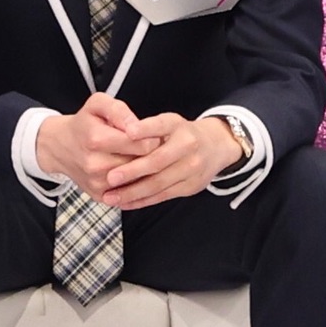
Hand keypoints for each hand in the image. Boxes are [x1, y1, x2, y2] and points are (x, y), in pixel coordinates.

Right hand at [35, 93, 160, 198]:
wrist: (59, 147)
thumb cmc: (83, 124)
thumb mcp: (97, 105)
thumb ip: (119, 110)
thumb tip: (136, 126)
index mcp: (97, 139)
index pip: (144, 145)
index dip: (151, 138)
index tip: (146, 135)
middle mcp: (95, 165)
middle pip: (143, 164)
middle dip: (146, 154)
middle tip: (138, 145)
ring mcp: (97, 183)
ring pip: (138, 179)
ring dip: (139, 169)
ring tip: (129, 156)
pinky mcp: (99, 196)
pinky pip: (129, 192)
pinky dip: (130, 182)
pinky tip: (122, 170)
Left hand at [98, 113, 243, 209]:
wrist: (215, 146)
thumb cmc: (180, 134)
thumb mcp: (166, 122)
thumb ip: (146, 128)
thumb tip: (119, 136)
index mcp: (176, 125)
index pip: (160, 125)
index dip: (145, 128)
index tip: (129, 132)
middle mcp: (187, 146)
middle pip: (158, 161)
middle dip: (132, 171)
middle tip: (110, 177)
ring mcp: (191, 168)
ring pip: (159, 183)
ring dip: (132, 192)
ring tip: (110, 197)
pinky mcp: (190, 186)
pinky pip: (162, 196)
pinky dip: (141, 201)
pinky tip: (124, 203)